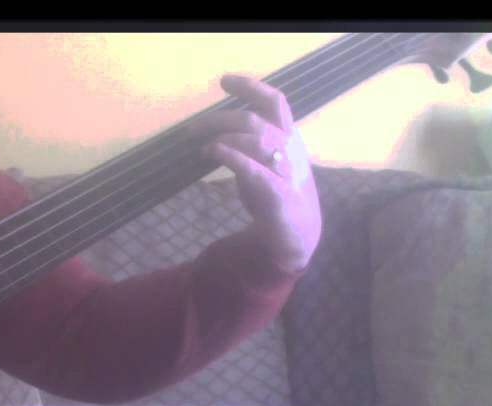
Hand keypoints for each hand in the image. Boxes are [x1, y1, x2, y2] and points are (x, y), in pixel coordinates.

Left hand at [190, 74, 321, 272]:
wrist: (297, 237)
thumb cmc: (277, 197)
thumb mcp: (264, 163)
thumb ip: (248, 145)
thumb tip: (216, 130)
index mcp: (289, 138)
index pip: (275, 102)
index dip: (251, 87)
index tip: (225, 81)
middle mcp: (290, 150)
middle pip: (255, 120)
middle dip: (221, 118)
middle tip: (193, 127)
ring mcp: (287, 172)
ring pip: (256, 140)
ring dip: (223, 138)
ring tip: (201, 147)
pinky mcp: (279, 194)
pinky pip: (254, 169)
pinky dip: (232, 156)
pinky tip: (213, 153)